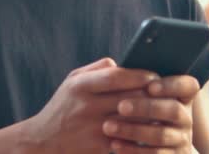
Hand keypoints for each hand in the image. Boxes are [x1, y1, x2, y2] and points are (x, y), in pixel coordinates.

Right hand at [20, 58, 159, 153]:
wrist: (42, 142)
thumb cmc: (62, 107)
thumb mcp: (72, 81)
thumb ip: (96, 69)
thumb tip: (121, 63)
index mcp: (80, 86)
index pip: (116, 77)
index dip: (139, 75)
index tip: (154, 76)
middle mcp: (86, 106)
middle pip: (129, 99)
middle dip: (151, 96)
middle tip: (166, 93)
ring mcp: (92, 129)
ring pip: (132, 121)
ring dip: (151, 117)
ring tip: (164, 111)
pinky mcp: (98, 148)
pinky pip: (127, 140)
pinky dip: (141, 135)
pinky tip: (151, 131)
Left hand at [102, 74, 200, 153]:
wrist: (154, 148)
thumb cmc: (142, 113)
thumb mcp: (144, 97)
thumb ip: (134, 82)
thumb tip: (109, 64)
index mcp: (181, 97)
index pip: (189, 86)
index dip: (172, 85)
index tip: (150, 87)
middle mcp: (185, 118)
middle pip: (173, 111)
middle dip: (146, 107)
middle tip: (121, 106)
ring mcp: (181, 140)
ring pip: (161, 135)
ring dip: (133, 130)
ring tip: (108, 126)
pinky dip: (133, 150)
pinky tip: (114, 145)